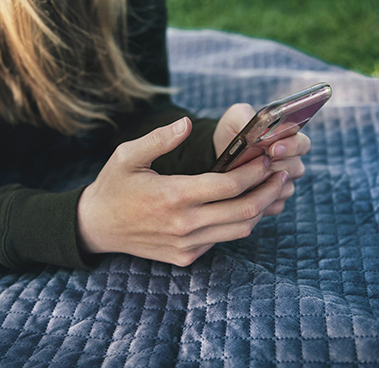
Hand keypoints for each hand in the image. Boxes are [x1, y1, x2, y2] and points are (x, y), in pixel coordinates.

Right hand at [77, 117, 288, 265]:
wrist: (97, 226)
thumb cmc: (113, 186)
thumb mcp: (127, 155)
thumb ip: (160, 139)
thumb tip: (187, 123)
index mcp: (173, 195)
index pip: (229, 184)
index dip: (255, 170)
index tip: (266, 157)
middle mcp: (184, 224)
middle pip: (244, 211)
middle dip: (269, 190)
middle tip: (281, 173)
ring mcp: (186, 245)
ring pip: (239, 230)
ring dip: (259, 209)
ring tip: (269, 189)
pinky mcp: (185, 256)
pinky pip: (221, 240)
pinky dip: (236, 223)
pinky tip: (239, 205)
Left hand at [213, 104, 310, 215]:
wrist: (216, 154)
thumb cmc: (231, 132)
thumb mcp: (236, 117)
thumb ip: (249, 116)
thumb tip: (265, 130)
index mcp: (288, 140)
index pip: (302, 144)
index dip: (291, 146)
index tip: (273, 148)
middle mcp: (290, 162)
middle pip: (295, 168)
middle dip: (275, 166)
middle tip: (259, 163)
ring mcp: (283, 183)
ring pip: (284, 188)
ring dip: (265, 183)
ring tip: (245, 178)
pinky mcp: (273, 201)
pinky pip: (274, 204)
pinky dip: (260, 200)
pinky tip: (245, 193)